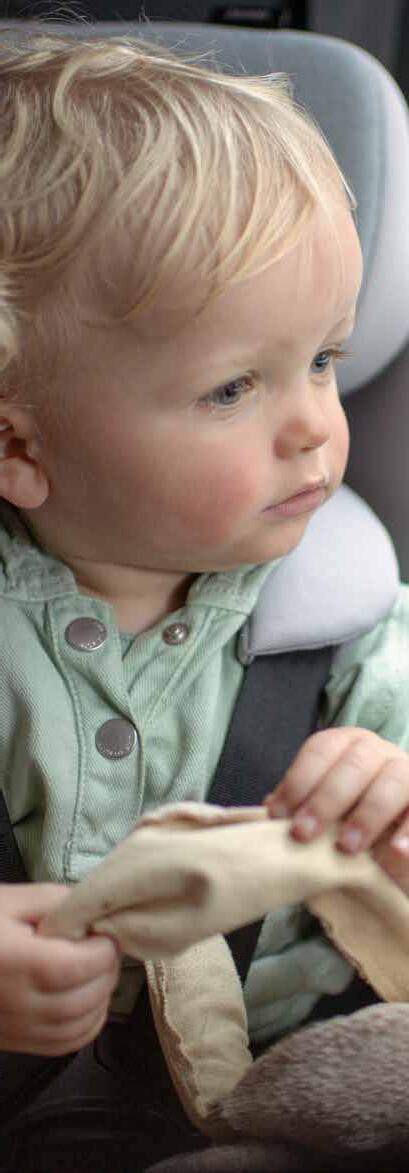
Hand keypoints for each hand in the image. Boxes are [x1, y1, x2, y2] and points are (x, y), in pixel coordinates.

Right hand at [0, 883, 119, 1054]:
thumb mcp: (9, 899)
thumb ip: (55, 902)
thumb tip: (92, 913)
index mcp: (20, 963)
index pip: (82, 966)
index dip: (104, 949)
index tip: (103, 932)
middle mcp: (19, 1003)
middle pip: (86, 998)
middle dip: (107, 972)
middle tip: (105, 948)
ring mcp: (16, 1029)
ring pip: (80, 1026)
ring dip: (101, 999)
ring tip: (97, 972)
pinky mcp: (13, 1041)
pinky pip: (64, 1045)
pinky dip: (87, 1025)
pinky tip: (87, 1002)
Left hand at [264, 727, 408, 856]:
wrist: (396, 845)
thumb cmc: (352, 822)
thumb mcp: (325, 813)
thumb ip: (301, 807)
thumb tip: (271, 809)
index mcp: (348, 746)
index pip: (321, 749)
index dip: (298, 780)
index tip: (279, 815)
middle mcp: (380, 752)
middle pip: (354, 763)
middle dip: (326, 799)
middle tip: (303, 834)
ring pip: (393, 779)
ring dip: (367, 813)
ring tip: (347, 847)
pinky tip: (395, 851)